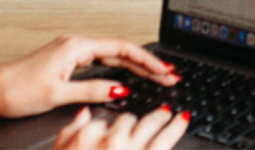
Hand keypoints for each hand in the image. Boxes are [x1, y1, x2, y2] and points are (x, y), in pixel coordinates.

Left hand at [0, 36, 179, 126]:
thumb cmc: (16, 91)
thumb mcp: (59, 95)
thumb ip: (92, 91)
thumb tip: (120, 90)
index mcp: (75, 46)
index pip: (121, 49)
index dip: (147, 61)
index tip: (165, 71)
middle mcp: (74, 45)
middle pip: (119, 51)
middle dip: (146, 63)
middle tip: (169, 76)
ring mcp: (69, 53)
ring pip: (110, 56)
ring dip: (134, 67)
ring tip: (156, 76)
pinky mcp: (65, 62)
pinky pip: (99, 62)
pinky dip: (117, 70)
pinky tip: (126, 78)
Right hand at [55, 105, 189, 148]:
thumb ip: (71, 131)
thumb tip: (85, 114)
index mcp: (88, 137)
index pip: (104, 120)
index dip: (111, 126)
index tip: (116, 129)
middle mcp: (113, 140)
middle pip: (128, 120)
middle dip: (135, 122)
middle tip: (146, 119)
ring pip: (151, 124)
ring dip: (162, 116)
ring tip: (169, 114)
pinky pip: (166, 139)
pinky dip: (176, 127)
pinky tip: (182, 120)